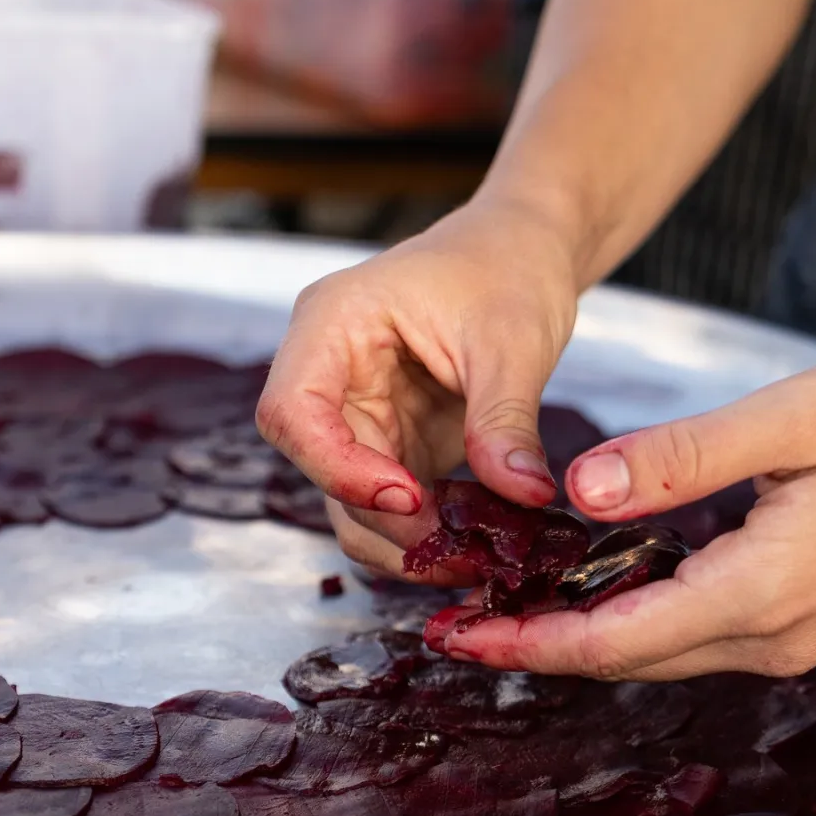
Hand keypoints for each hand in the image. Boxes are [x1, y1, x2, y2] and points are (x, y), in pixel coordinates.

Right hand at [256, 201, 579, 582]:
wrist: (523, 257)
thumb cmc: (507, 270)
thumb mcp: (513, 341)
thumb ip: (505, 420)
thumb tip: (524, 496)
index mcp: (331, 326)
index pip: (292, 414)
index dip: (338, 469)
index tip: (410, 500)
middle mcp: (329, 376)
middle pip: (322, 473)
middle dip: (388, 524)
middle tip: (462, 551)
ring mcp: (357, 417)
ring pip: (352, 506)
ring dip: (407, 545)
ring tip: (479, 558)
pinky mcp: (391, 448)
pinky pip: (393, 510)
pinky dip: (430, 538)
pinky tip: (478, 547)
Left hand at [439, 347, 815, 678]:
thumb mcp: (793, 419)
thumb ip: (680, 459)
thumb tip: (580, 489)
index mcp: (764, 592)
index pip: (618, 639)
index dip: (531, 639)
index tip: (461, 633)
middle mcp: (773, 637)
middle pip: (628, 657)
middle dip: (540, 642)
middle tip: (461, 622)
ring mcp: (790, 638)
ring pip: (660, 649)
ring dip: (582, 632)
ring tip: (508, 603)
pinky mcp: (800, 620)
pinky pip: (695, 630)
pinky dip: (634, 615)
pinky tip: (596, 584)